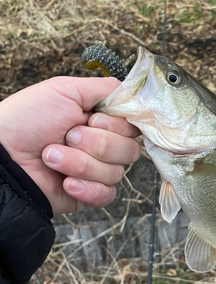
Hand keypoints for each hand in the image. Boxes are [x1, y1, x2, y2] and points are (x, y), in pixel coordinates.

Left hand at [0, 76, 140, 213]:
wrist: (4, 157)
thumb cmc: (27, 119)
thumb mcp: (66, 90)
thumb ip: (106, 89)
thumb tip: (135, 96)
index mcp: (102, 120)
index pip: (134, 126)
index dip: (117, 125)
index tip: (93, 119)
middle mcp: (104, 145)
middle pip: (130, 150)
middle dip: (96, 144)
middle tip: (67, 137)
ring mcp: (98, 171)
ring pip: (116, 173)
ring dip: (81, 164)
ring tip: (52, 157)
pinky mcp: (90, 194)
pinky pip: (107, 194)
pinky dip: (86, 187)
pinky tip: (65, 182)